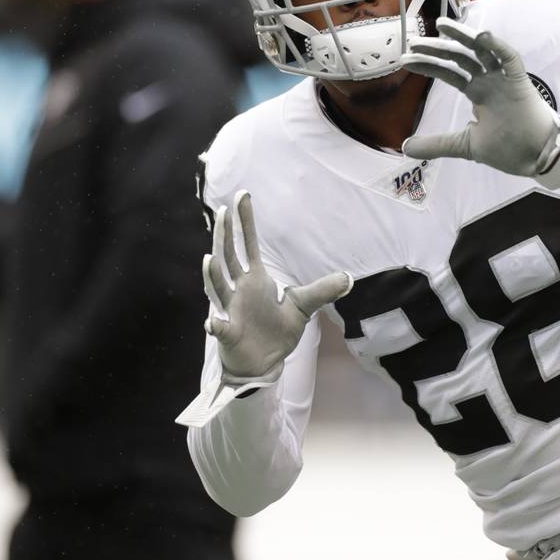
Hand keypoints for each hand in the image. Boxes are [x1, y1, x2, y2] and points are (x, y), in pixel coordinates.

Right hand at [203, 190, 351, 382]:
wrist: (264, 363)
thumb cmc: (278, 332)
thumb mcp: (303, 307)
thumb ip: (322, 290)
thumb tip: (349, 278)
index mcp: (256, 280)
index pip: (249, 245)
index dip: (245, 222)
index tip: (242, 196)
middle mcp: (239, 290)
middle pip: (230, 258)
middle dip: (226, 236)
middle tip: (224, 210)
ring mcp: (231, 311)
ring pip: (218, 288)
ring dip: (212, 274)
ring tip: (210, 256)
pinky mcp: (228, 334)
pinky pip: (219, 328)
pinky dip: (215, 325)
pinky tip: (212, 323)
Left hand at [400, 18, 559, 175]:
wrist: (537, 160)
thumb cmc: (507, 149)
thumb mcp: (464, 145)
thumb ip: (436, 144)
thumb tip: (405, 147)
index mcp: (477, 92)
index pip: (449, 72)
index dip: (428, 65)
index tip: (406, 59)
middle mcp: (489, 81)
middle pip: (460, 58)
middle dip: (437, 48)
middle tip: (413, 41)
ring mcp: (504, 79)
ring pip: (482, 50)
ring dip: (463, 36)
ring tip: (442, 24)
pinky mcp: (521, 82)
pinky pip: (510, 58)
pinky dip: (498, 46)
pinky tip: (482, 35)